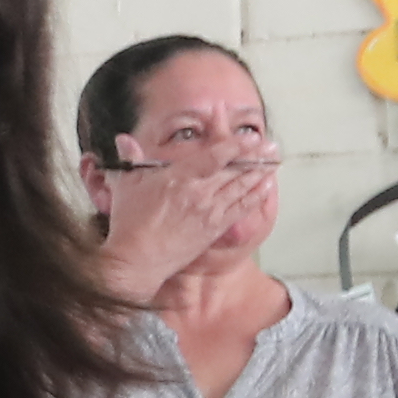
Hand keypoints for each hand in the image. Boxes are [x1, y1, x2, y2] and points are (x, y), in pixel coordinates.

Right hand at [90, 147, 277, 302]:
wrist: (137, 261)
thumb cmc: (129, 223)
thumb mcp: (126, 185)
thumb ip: (130, 159)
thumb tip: (122, 139)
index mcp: (178, 177)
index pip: (215, 155)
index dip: (236, 144)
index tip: (251, 136)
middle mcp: (199, 192)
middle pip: (234, 170)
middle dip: (256, 157)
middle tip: (272, 147)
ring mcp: (209, 212)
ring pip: (241, 188)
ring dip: (261, 174)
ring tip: (275, 162)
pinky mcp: (213, 229)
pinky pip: (241, 209)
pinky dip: (255, 197)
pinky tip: (266, 187)